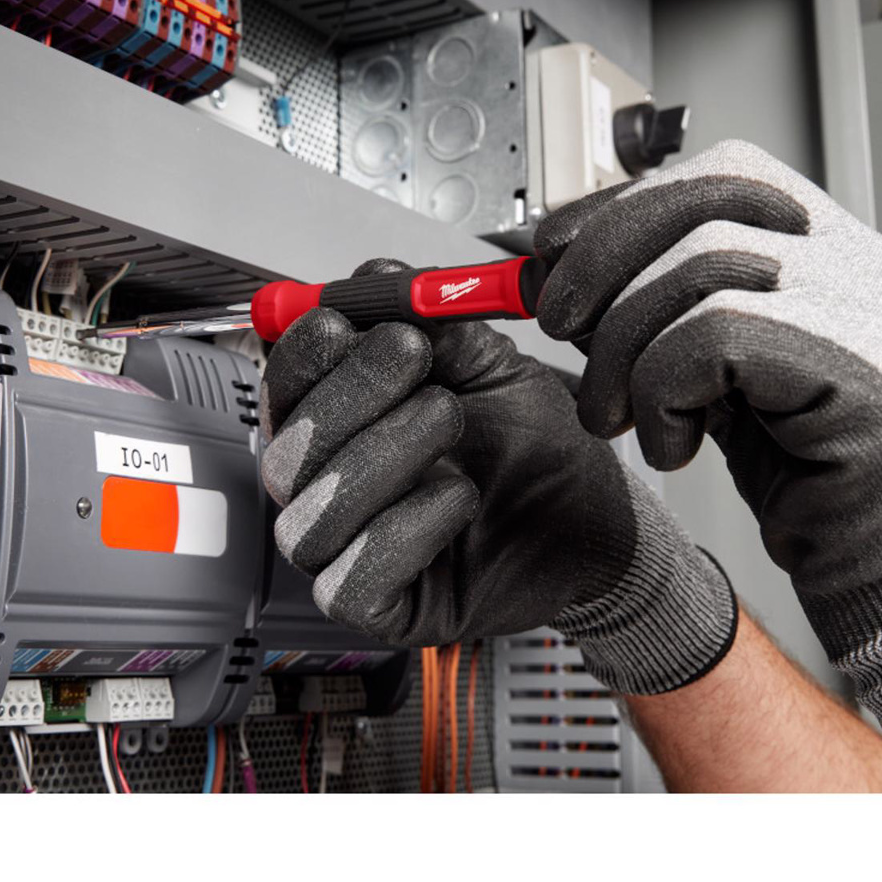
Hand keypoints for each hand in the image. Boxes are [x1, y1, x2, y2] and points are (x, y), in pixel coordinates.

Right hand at [260, 260, 735, 694]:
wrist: (596, 519)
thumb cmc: (538, 449)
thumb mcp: (493, 370)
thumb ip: (438, 324)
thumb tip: (380, 275)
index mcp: (346, 424)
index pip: (285, 389)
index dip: (304, 353)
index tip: (346, 321)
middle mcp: (332, 487)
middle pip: (286, 449)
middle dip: (348, 393)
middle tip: (413, 354)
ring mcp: (349, 551)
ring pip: (307, 519)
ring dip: (378, 456)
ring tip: (448, 419)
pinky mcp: (379, 606)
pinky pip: (348, 582)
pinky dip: (399, 532)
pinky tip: (456, 495)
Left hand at [535, 138, 881, 601]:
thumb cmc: (807, 474)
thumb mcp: (716, 376)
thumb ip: (659, 319)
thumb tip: (558, 278)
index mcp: (826, 253)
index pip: (714, 179)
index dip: (619, 208)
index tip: (554, 253)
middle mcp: (857, 264)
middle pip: (704, 202)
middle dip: (601, 259)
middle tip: (559, 323)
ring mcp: (867, 312)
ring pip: (702, 267)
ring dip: (621, 347)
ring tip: (613, 414)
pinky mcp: (857, 374)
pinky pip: (717, 339)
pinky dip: (661, 393)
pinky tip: (672, 445)